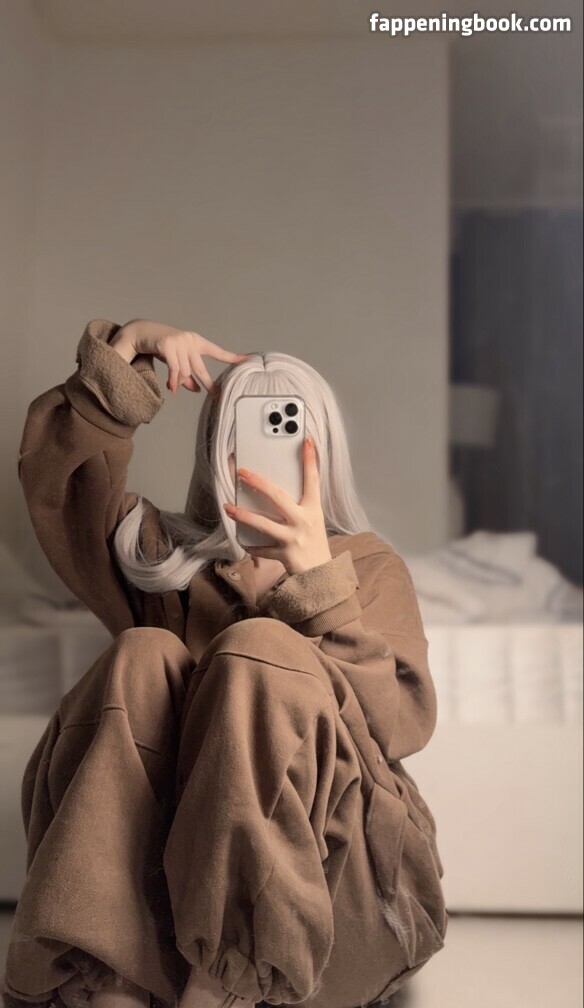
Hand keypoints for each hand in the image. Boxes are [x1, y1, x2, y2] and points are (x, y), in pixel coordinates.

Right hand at [111, 319, 248, 395]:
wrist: (141, 332)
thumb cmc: (161, 347)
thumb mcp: (177, 360)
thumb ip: (187, 374)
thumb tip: (197, 389)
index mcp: (196, 342)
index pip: (217, 351)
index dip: (232, 357)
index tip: (247, 360)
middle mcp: (190, 340)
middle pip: (201, 368)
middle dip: (208, 384)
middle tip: (216, 396)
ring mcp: (179, 342)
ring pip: (185, 372)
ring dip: (179, 382)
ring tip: (173, 387)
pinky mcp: (168, 345)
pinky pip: (174, 370)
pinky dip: (173, 381)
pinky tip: (172, 389)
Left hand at [223, 438, 331, 574]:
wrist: (321, 574)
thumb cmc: (314, 542)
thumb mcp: (313, 518)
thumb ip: (300, 503)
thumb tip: (275, 487)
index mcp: (313, 509)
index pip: (313, 480)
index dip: (310, 460)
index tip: (305, 441)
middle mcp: (303, 521)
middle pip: (279, 498)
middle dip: (259, 484)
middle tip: (243, 473)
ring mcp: (293, 539)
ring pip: (264, 525)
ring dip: (244, 515)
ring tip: (228, 508)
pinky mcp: (284, 554)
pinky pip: (262, 549)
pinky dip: (250, 545)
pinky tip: (240, 539)